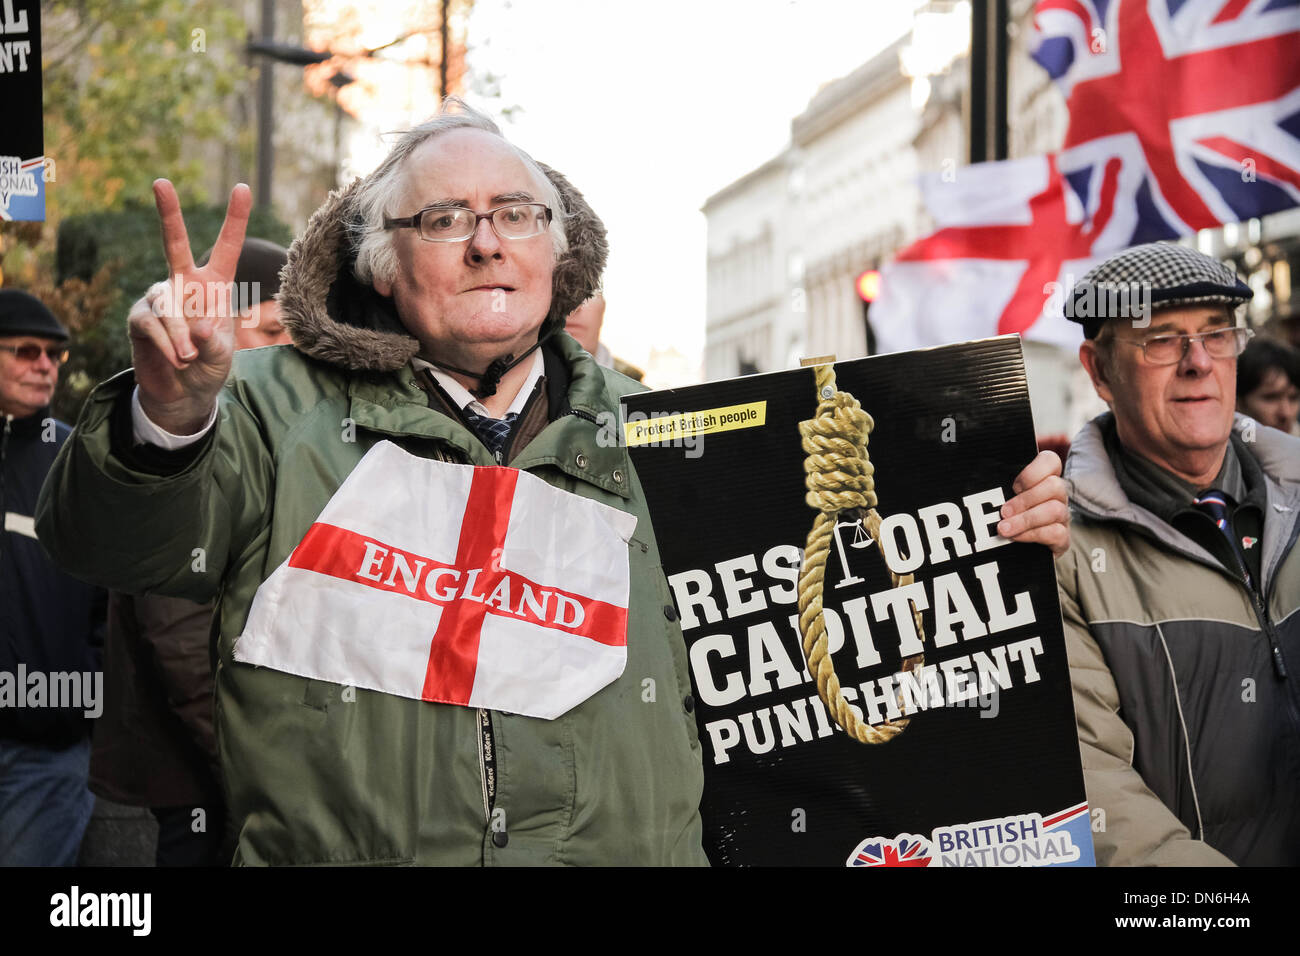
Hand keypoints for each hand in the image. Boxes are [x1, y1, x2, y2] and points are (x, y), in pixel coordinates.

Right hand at [128, 179, 250, 434]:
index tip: (244, 187)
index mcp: (214, 286)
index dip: (235, 220)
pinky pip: (153, 325)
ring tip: (189, 359)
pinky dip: (169, 345)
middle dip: (168, 213)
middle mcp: (185, 283)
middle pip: (175, 243)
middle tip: (161, 182)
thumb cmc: (209, 368)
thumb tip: (197, 329)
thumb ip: (214, 344)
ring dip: (182, 337)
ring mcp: (160, 298)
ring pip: (169, 306)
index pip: (226, 248)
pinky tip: (177, 359)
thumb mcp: (222, 357)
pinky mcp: (140, 317)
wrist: (183, 394)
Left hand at [998, 450, 1069, 556]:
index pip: (1050, 460)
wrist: (999, 549)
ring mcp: (1061, 517)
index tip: (1014, 485)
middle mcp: (1056, 495)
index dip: (1033, 471)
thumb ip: (1000, 468)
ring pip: (1055, 510)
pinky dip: (1033, 534)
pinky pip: (1057, 533)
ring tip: (1003, 528)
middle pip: (1055, 485)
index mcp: (1043, 477)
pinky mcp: (1062, 539)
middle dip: (1025, 499)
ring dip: (1026, 519)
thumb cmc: (997, 512)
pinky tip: (1016, 537)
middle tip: (1004, 511)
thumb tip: (1020, 439)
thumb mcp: (995, 489)